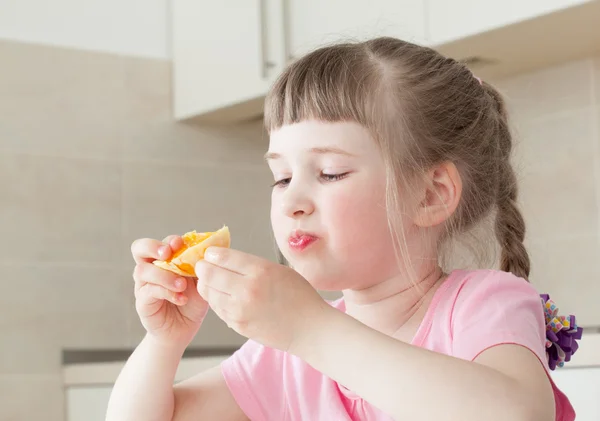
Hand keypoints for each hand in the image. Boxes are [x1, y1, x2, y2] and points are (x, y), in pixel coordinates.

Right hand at [131, 235, 208, 348]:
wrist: (184, 330)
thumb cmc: (192, 303)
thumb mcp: (201, 282)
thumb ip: (201, 267)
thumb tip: (211, 248)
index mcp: (165, 260)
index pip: (162, 242)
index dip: (170, 240)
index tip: (181, 243)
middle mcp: (150, 269)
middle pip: (139, 248)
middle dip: (152, 247)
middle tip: (168, 253)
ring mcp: (143, 285)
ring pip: (143, 270)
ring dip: (165, 275)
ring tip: (182, 285)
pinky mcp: (142, 302)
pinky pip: (149, 291)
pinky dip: (167, 292)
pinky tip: (181, 299)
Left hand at [195, 248, 328, 352]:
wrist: (309, 328)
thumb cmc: (299, 296)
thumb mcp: (279, 270)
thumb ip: (252, 264)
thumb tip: (225, 259)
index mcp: (259, 271)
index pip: (222, 257)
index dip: (212, 253)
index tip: (210, 253)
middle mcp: (247, 290)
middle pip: (209, 274)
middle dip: (203, 268)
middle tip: (203, 266)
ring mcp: (240, 310)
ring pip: (208, 292)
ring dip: (207, 285)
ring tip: (212, 281)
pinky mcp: (237, 325)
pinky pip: (217, 308)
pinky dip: (216, 300)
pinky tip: (224, 296)